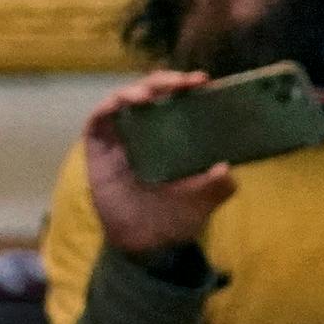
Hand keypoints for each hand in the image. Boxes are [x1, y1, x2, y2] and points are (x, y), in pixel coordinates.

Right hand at [85, 70, 232, 258]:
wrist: (144, 242)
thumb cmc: (175, 217)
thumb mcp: (205, 200)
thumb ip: (219, 185)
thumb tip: (226, 166)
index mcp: (177, 135)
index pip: (182, 101)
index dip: (190, 87)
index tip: (203, 81)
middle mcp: (149, 128)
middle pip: (154, 92)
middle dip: (166, 81)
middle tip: (181, 83)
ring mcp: (122, 134)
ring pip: (125, 98)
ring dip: (136, 90)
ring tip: (146, 95)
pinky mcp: (98, 144)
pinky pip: (99, 118)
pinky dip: (107, 107)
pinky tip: (118, 104)